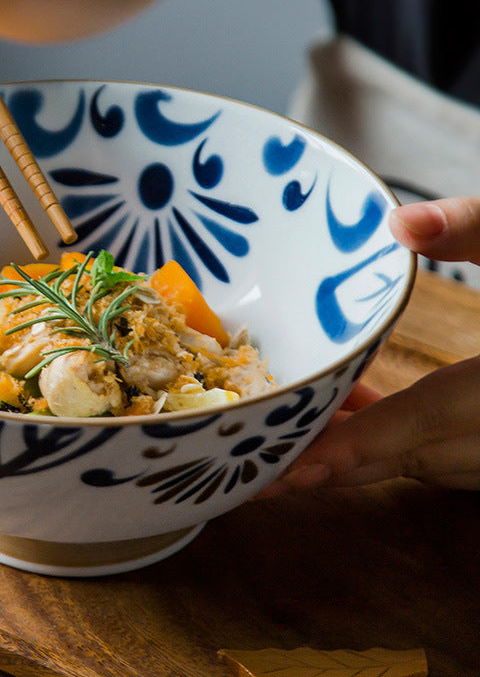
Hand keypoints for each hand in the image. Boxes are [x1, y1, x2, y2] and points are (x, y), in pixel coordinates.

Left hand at [264, 197, 479, 492]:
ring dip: (355, 448)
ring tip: (284, 424)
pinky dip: (391, 437)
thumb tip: (399, 222)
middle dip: (330, 460)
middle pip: (408, 456)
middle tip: (252, 454)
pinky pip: (440, 452)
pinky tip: (351, 407)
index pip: (423, 425)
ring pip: (422, 460)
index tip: (286, 471)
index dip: (354, 450)